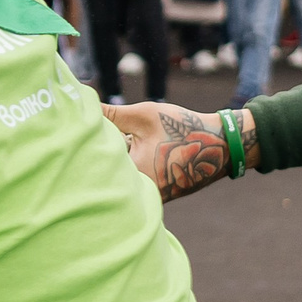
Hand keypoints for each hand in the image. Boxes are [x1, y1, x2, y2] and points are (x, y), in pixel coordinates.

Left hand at [101, 101, 250, 201]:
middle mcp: (139, 192)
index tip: (99, 128)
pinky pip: (135, 181)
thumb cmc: (182, 129)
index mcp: (133, 174)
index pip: (97, 158)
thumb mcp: (145, 116)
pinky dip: (135, 167)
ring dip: (122, 159)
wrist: (220, 147)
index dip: (94, 140)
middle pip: (107, 170)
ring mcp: (148, 197)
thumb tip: (81, 104)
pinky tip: (151, 154)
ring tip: (145, 144)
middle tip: (124, 136)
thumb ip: (111, 114)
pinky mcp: (155, 196)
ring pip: (121, 176)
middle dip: (107, 150)